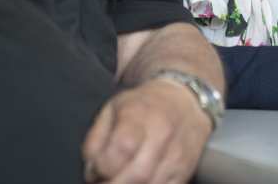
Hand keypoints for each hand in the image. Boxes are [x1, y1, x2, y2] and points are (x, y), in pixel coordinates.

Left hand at [82, 78, 211, 183]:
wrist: (185, 101)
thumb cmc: (144, 106)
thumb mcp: (112, 109)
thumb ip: (95, 139)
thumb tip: (92, 172)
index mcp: (139, 114)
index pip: (121, 149)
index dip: (103, 166)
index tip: (98, 167)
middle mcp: (162, 133)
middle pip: (137, 174)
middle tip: (106, 180)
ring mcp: (177, 154)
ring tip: (122, 179)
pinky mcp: (185, 170)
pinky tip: (139, 181)